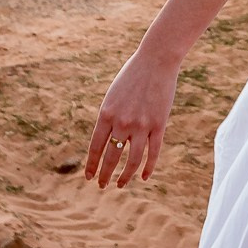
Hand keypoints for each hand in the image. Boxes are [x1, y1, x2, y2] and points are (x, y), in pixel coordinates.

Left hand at [85, 50, 179, 188]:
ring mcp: (141, 125)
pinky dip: (148, 168)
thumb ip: (109, 118)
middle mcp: (122, 122)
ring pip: (132, 160)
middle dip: (104, 174)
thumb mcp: (113, 96)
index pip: (96, 147)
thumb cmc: (131, 76)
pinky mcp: (159, 125)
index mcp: (106, 113)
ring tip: (120, 184)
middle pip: (111, 157)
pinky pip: (153, 153)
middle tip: (101, 185)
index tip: (88, 177)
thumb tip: (107, 140)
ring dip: (124, 176)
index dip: (91, 164)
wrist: (155, 61)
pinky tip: (143, 177)